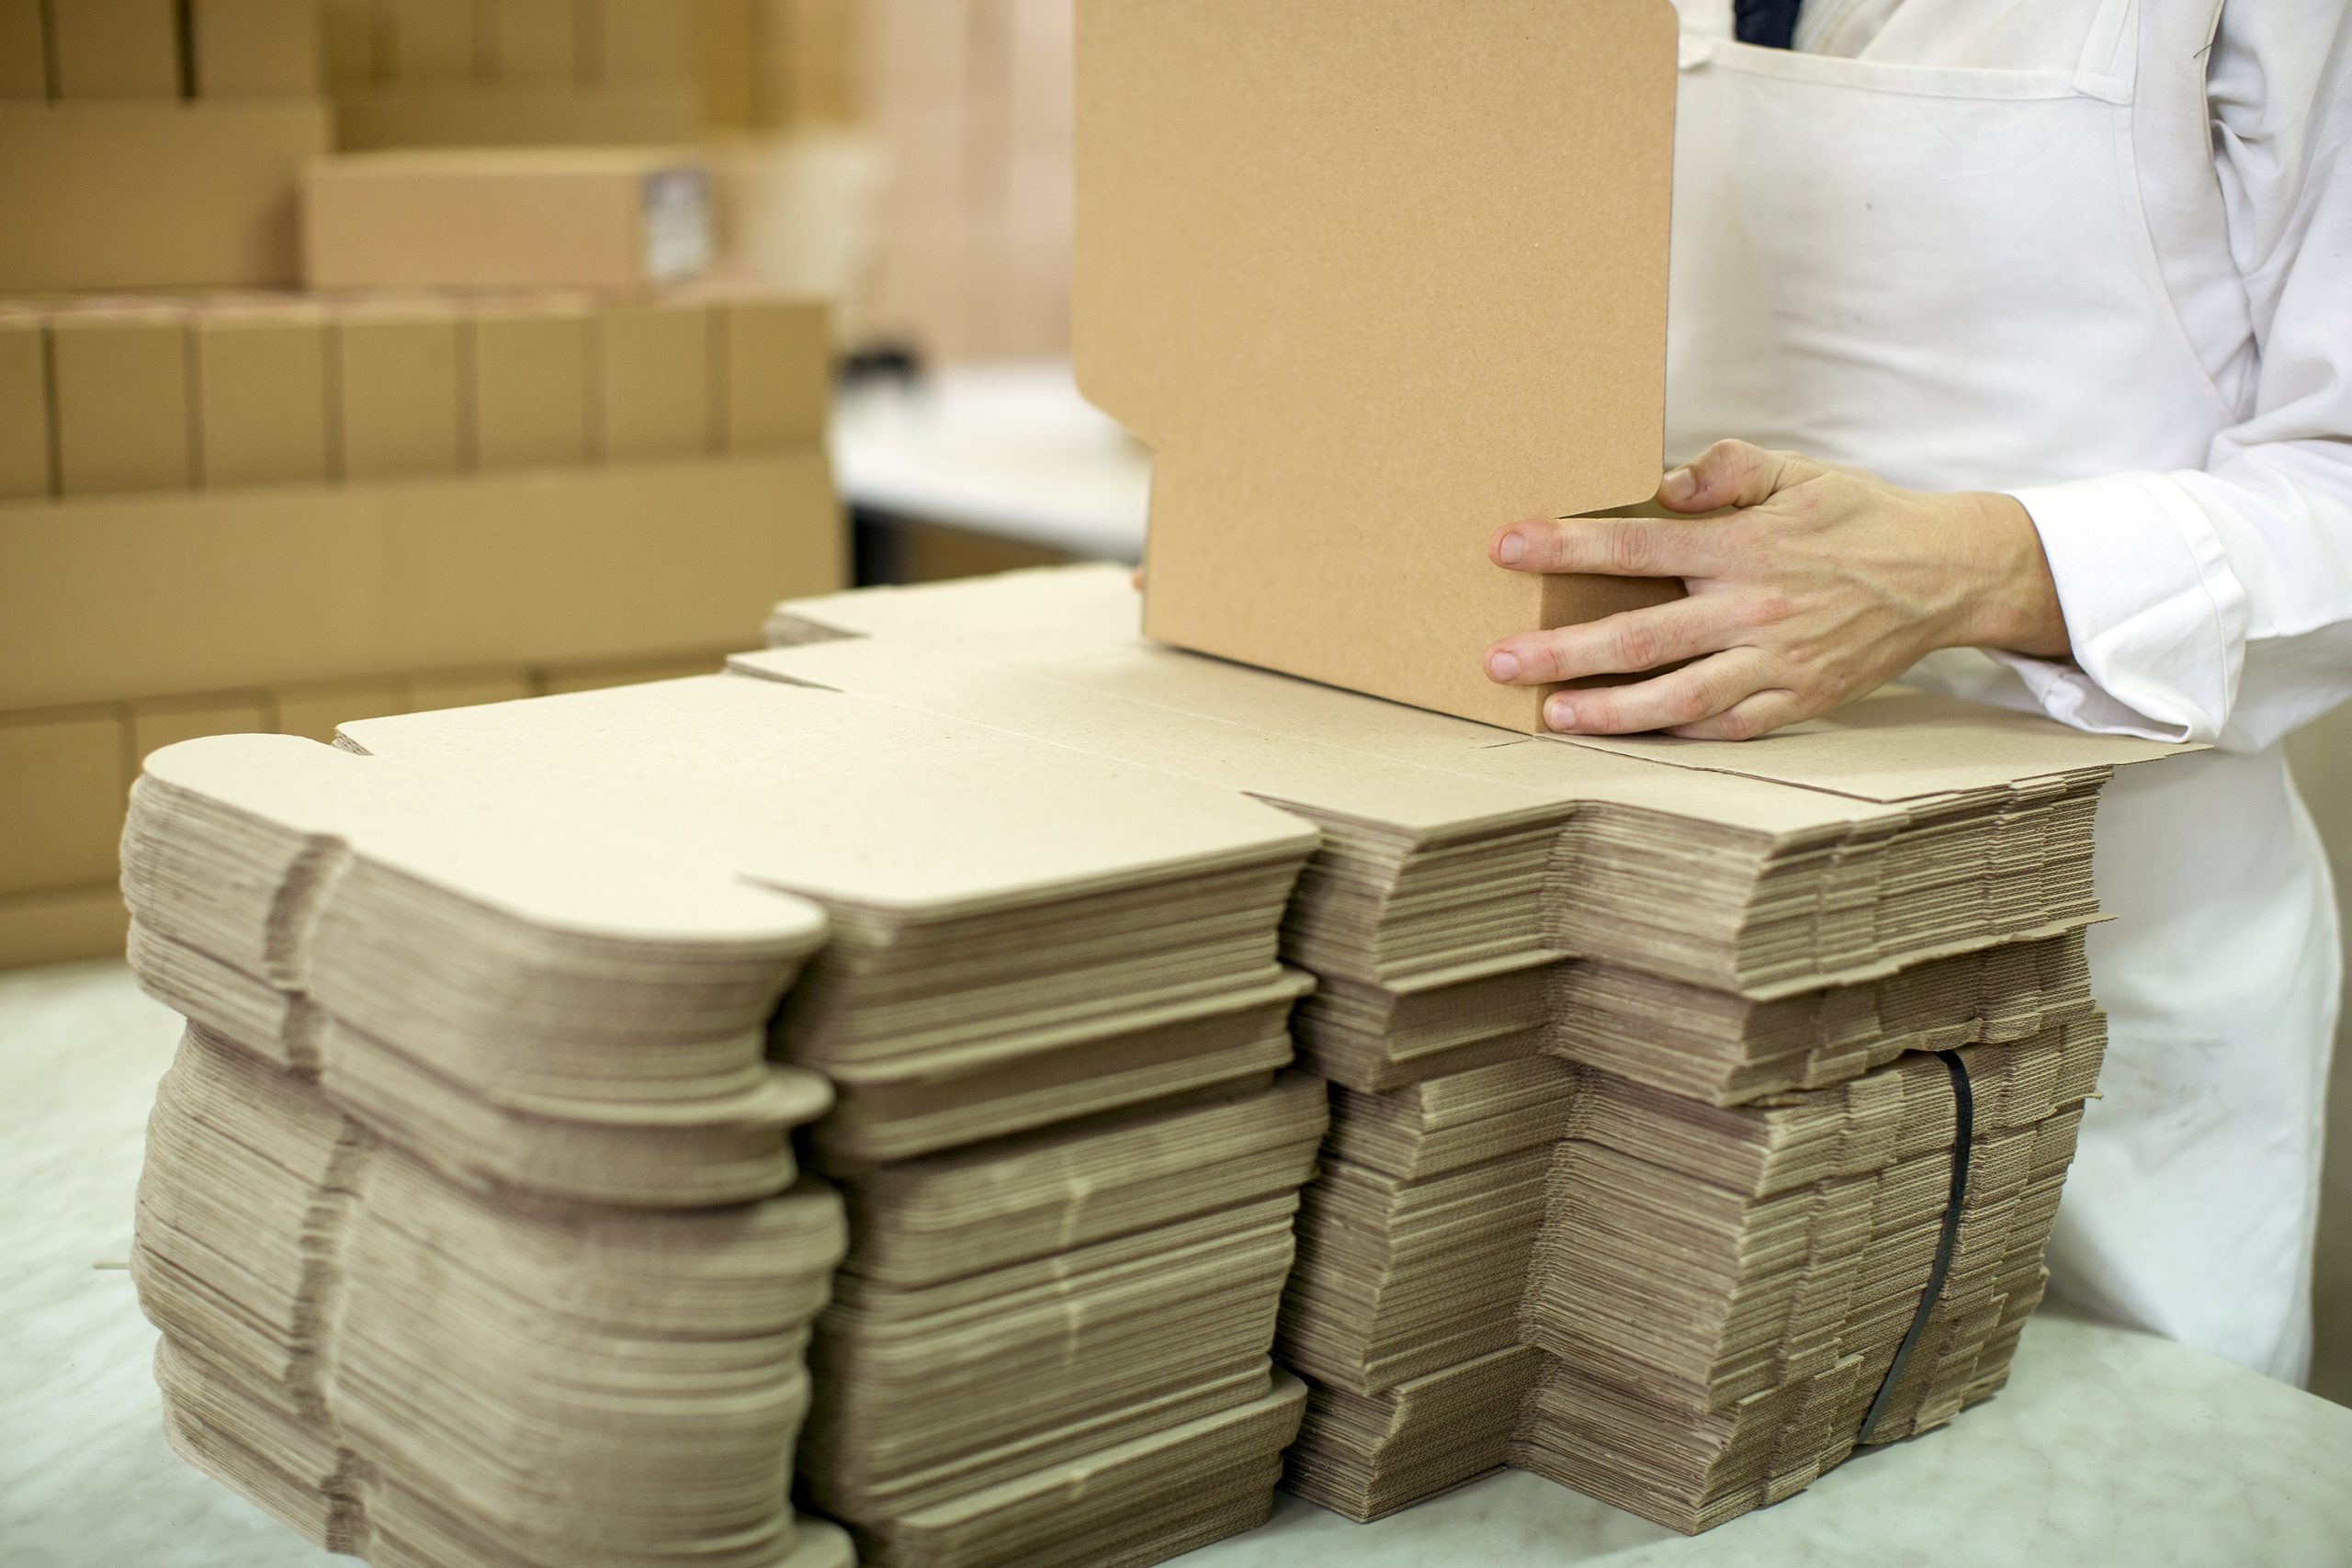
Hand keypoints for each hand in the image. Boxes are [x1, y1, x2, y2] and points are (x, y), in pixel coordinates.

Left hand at [1482, 440, 2069, 739]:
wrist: (1945, 574)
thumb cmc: (1856, 517)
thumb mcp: (1797, 470)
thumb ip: (1729, 466)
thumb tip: (1667, 481)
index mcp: (1746, 546)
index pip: (1639, 547)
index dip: (1569, 545)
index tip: (1507, 547)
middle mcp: (1756, 610)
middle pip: (1643, 637)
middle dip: (1564, 651)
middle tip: (1500, 661)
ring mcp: (1777, 665)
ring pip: (1679, 698)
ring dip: (1609, 711)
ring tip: (1553, 715)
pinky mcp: (1797, 703)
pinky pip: (1724, 729)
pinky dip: (1673, 735)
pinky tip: (1624, 734)